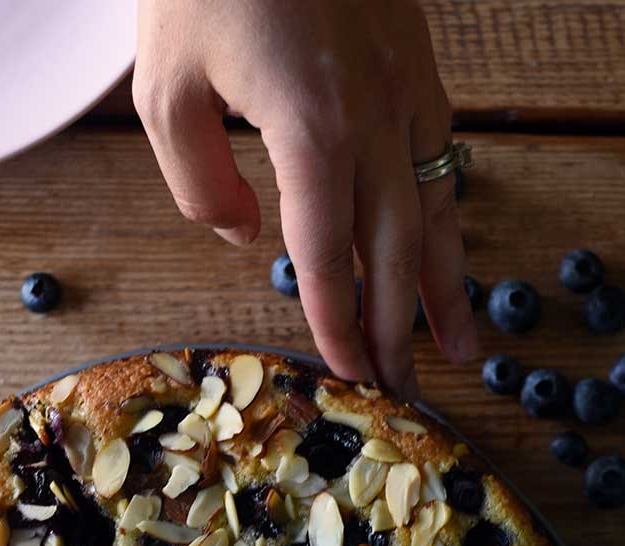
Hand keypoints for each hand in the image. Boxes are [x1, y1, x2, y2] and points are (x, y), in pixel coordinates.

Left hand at [134, 0, 475, 397]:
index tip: (348, 376)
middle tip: (405, 398)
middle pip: (394, 247)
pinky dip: (446, 224)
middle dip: (397, 330)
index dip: (338, 321)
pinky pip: (440, 164)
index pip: (326, 250)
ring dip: (444, 290)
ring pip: (435, 211)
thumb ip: (196, 179)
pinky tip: (447, 259)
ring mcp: (409, 89)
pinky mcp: (419, 69)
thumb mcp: (164, 83)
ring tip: (460, 354)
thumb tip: (246, 238)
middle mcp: (377, 113)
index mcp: (312, 124)